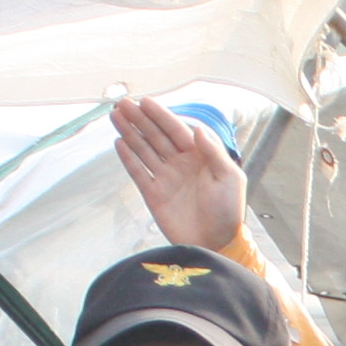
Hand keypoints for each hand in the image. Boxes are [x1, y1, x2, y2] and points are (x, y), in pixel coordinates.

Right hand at [112, 93, 248, 256]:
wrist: (216, 244)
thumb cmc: (228, 212)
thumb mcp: (229, 178)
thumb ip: (214, 152)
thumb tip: (197, 129)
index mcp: (200, 156)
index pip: (176, 130)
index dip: (160, 116)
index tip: (145, 102)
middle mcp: (180, 164)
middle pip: (156, 136)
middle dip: (139, 119)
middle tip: (122, 104)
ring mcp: (166, 178)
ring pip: (144, 150)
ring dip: (130, 133)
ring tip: (115, 117)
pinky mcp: (154, 195)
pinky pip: (138, 172)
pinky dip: (128, 158)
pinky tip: (119, 143)